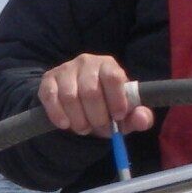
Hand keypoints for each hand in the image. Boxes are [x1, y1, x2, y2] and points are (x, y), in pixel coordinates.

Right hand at [37, 54, 154, 136]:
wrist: (78, 100)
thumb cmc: (106, 105)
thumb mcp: (124, 112)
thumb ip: (138, 116)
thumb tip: (143, 119)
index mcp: (109, 66)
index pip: (113, 77)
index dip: (116, 99)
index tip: (118, 117)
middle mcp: (87, 62)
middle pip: (90, 91)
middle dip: (97, 117)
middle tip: (100, 130)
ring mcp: (65, 70)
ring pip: (70, 96)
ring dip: (78, 119)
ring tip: (84, 128)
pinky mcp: (48, 80)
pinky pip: (50, 97)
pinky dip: (58, 114)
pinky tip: (65, 124)